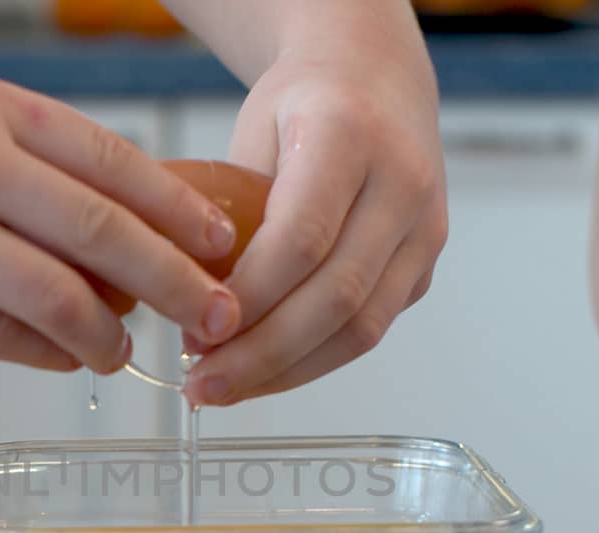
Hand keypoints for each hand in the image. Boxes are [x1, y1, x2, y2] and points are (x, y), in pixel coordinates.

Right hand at [0, 67, 242, 372]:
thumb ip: (19, 165)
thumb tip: (112, 234)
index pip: (110, 160)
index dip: (178, 210)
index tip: (224, 247)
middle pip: (104, 229)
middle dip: (177, 281)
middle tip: (219, 316)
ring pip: (58, 295)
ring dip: (109, 333)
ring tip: (128, 351)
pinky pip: (1, 339)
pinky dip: (49, 355)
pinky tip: (67, 360)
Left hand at [182, 40, 447, 405]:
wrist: (376, 78)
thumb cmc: (299, 106)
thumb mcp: (248, 134)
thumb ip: (226, 210)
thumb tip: (174, 300)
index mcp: (349, 134)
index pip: (301, 237)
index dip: (249, 298)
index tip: (195, 335)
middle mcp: (402, 182)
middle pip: (336, 295)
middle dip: (263, 354)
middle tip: (202, 385)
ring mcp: (424, 229)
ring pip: (361, 327)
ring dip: (288, 371)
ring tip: (225, 388)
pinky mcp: (425, 267)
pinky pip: (370, 329)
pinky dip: (312, 361)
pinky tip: (262, 373)